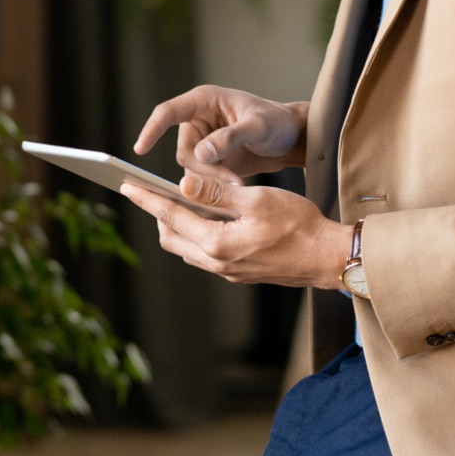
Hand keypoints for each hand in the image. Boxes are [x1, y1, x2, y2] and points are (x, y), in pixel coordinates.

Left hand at [119, 175, 354, 288]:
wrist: (327, 257)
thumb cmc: (299, 225)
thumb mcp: (257, 200)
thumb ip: (217, 193)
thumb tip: (183, 183)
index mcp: (217, 243)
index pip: (171, 217)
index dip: (147, 199)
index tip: (127, 186)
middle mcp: (217, 262)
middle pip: (172, 236)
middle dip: (158, 213)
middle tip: (150, 190)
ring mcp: (228, 271)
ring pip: (187, 248)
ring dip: (178, 225)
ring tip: (177, 200)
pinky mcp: (239, 272)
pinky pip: (205, 254)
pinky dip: (197, 234)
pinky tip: (208, 217)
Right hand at [133, 85, 306, 180]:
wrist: (291, 138)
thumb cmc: (276, 121)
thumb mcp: (258, 125)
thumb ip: (230, 137)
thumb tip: (201, 153)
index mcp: (203, 101)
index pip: (168, 112)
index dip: (152, 129)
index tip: (140, 149)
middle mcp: (198, 121)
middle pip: (183, 151)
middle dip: (204, 169)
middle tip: (231, 179)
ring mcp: (202, 143)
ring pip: (191, 169)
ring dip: (211, 181)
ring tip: (238, 183)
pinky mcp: (210, 162)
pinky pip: (202, 179)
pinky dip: (216, 187)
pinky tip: (235, 189)